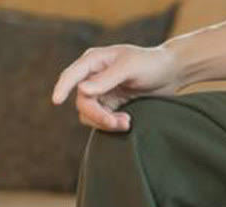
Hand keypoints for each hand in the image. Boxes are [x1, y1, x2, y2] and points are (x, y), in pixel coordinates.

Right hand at [51, 43, 183, 131]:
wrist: (170, 74)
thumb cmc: (150, 64)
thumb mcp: (129, 68)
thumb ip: (106, 79)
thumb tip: (81, 91)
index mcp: (94, 61)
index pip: (72, 75)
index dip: (62, 87)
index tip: (56, 101)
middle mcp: (94, 76)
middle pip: (83, 102)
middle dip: (98, 116)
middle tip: (118, 123)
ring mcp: (101, 92)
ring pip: (90, 115)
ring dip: (106, 123)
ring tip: (127, 123)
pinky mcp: (111, 105)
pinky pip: (101, 120)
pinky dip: (112, 125)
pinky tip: (128, 122)